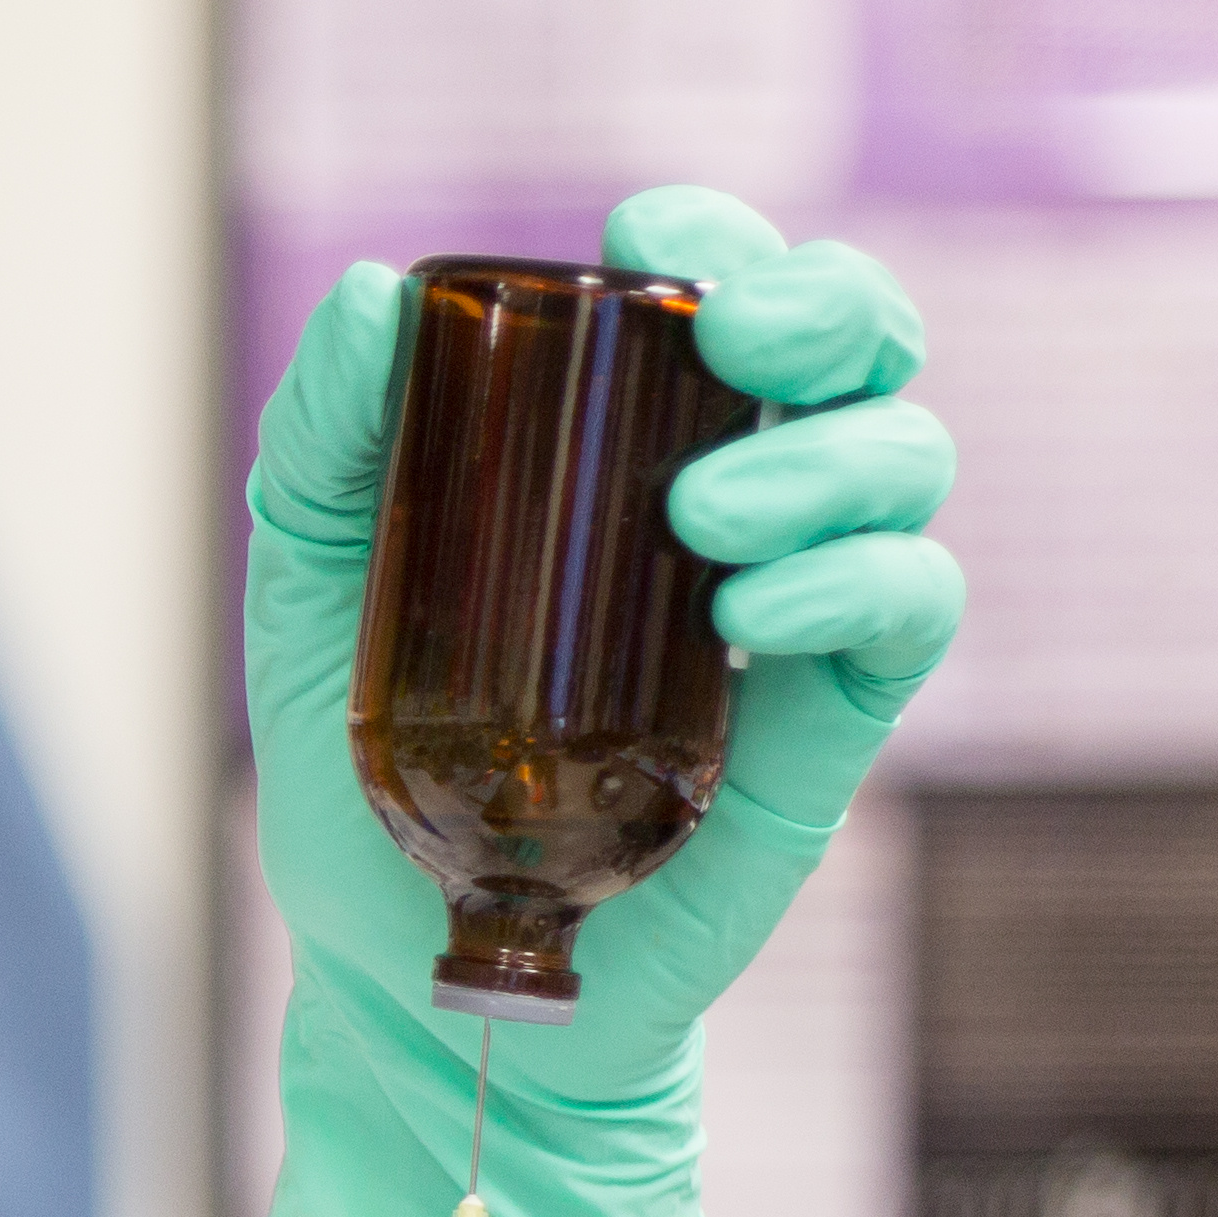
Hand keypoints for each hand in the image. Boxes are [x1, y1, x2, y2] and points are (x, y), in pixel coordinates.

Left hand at [248, 189, 965, 1216]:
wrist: (408, 982)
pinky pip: (910, 607)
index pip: (723, 294)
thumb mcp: (307, 602)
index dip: (719, 234)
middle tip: (733, 329)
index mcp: (620, 453)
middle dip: (826, 300)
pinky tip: (753, 610)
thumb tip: (365, 296)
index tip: (644, 237)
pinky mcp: (828, 726)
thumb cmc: (368, 783)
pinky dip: (855, 579)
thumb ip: (325, 452)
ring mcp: (790, 614)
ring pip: (906, 460)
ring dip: (823, 459)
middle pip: (862, 345)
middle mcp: (731, 510)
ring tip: (699, 518)